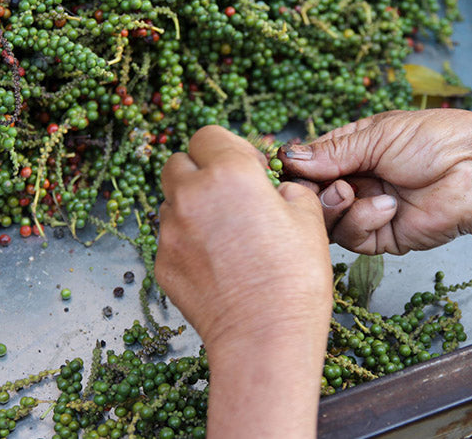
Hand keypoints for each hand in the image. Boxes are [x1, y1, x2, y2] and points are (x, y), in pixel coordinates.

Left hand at [155, 125, 332, 436]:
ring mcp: (170, 232)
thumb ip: (290, 190)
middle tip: (231, 194)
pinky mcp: (162, 264)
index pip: (209, 134)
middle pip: (178, 161)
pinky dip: (187, 240)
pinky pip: (169, 238)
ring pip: (171, 200)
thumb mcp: (309, 219)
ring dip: (192, 205)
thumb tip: (278, 189)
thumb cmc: (294, 278)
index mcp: (229, 174)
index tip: (250, 168)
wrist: (264, 337)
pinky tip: (217, 262)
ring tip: (225, 232)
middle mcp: (190, 196)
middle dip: (201, 170)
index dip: (231, 147)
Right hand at [280, 109, 471, 254]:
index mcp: (353, 150)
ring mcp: (367, 210)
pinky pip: (352, 238)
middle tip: (330, 185)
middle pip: (312, 197)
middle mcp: (356, 181)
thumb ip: (332, 152)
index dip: (295, 171)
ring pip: (326, 221)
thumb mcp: (377, 136)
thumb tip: (287, 157)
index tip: (285, 173)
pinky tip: (386, 207)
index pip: (309, 164)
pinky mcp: (381, 238)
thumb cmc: (433, 141)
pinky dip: (362, 221)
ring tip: (353, 193)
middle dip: (314, 193)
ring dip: (336, 207)